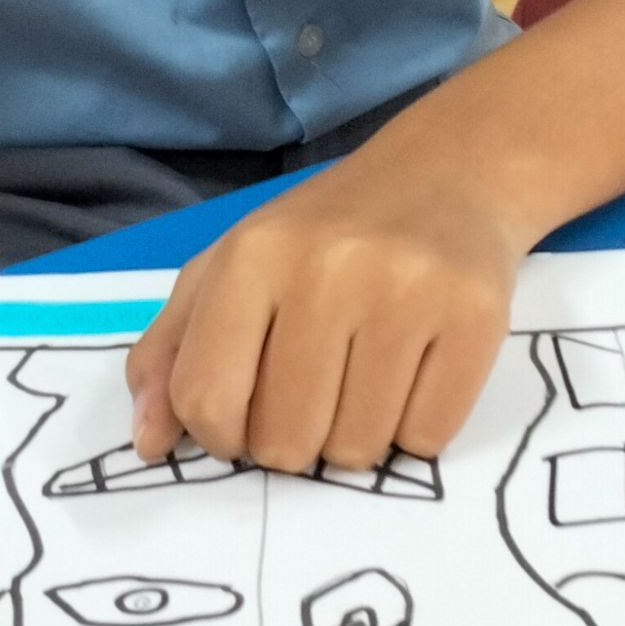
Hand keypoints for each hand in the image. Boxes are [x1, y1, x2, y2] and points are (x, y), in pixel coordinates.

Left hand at [122, 151, 525, 474]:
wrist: (446, 177)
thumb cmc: (324, 235)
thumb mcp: (229, 268)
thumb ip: (172, 351)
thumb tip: (148, 444)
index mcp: (252, 255)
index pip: (206, 398)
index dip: (222, 436)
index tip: (246, 420)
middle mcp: (327, 268)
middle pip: (285, 440)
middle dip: (294, 442)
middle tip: (314, 396)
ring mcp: (406, 292)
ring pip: (357, 448)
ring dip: (355, 437)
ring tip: (364, 379)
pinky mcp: (476, 318)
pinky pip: (426, 437)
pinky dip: (415, 428)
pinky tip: (414, 373)